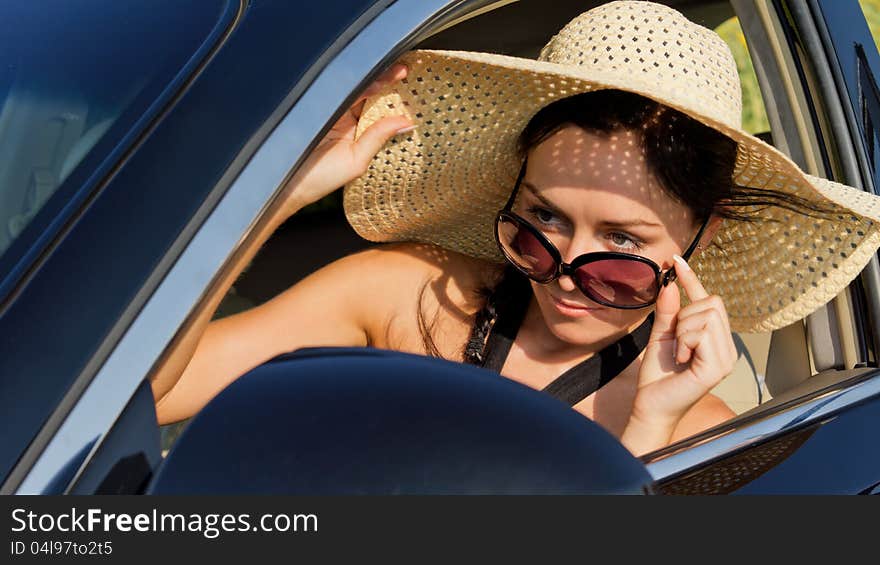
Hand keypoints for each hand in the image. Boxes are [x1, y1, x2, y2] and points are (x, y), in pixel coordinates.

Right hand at [279, 63, 413, 217]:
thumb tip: (405, 122)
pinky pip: (332, 90)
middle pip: (368, 94)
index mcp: (358, 132)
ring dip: (369, 80)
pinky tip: (362, 79)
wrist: (284, 183)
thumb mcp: (356, 162)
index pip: (379, 109)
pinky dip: (347, 84)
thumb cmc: (318, 179)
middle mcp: (345, 119)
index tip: (410, 88)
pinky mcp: (312, 105)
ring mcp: (329, 110)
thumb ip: (378, 138)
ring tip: (388, 74)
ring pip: (352, 90)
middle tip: (402, 70)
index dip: (394, 97)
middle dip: (385, 81)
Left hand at [626, 254, 736, 445]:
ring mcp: (726, 357)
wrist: (651, 405)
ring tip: (680, 352)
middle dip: (686, 314)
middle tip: (676, 339)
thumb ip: (667, 311)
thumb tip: (669, 283)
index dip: (691, 279)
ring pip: (707, 315)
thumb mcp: (661, 336)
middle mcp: (726, 346)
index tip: (676, 260)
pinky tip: (682, 360)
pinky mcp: (719, 366)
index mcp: (714, 338)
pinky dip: (685, 341)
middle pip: (712, 302)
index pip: (708, 300)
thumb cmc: (658, 376)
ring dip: (684, 329)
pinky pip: (702, 333)